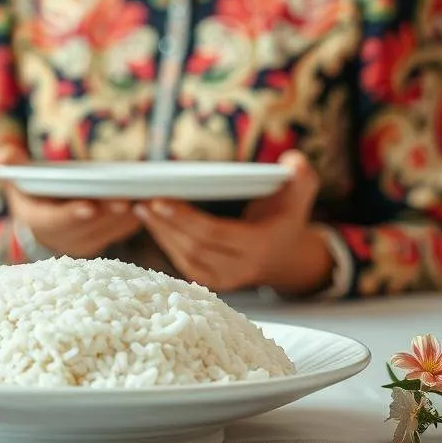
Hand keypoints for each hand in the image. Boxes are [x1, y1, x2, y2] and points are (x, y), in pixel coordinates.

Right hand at [0, 147, 142, 258]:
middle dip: (107, 213)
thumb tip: (2, 156)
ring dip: (126, 216)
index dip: (70, 215)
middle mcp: (60, 239)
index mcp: (37, 222)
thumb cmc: (32, 187)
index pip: (53, 222)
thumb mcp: (17, 173)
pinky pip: (122, 230)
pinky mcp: (104, 240)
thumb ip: (11, 163)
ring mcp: (84, 243)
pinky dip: (136, 216)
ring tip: (143, 195)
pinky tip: (152, 200)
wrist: (43, 213)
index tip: (88, 205)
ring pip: (109, 231)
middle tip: (126, 198)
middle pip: (87, 229)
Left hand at [133, 151, 333, 295]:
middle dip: (165, 223)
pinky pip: (183, 263)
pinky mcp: (211, 281)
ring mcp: (225, 279)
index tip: (160, 199)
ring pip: (185, 257)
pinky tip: (151, 223)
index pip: (215, 234)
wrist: (286, 254)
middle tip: (142, 200)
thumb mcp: (300, 193)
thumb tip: (293, 161)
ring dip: (160, 233)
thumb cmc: (287, 214)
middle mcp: (242, 268)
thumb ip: (300, 176)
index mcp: (260, 245)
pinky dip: (166, 243)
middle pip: (195, 247)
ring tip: (140, 208)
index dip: (185, 219)